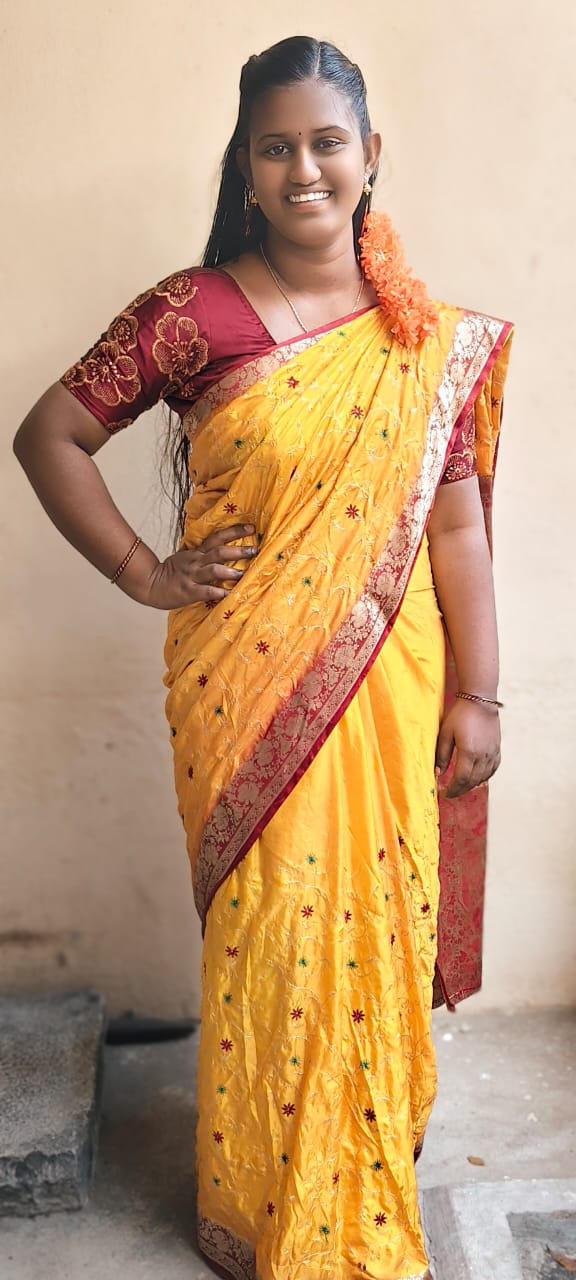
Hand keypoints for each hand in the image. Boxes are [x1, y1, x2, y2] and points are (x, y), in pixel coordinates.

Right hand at [133, 524, 257, 609]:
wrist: (150, 584)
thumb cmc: (171, 572)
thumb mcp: (185, 556)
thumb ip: (201, 551)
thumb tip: (219, 544)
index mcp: (197, 552)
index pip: (217, 537)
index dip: (234, 531)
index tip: (251, 527)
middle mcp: (196, 562)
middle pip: (219, 552)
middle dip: (238, 550)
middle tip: (255, 550)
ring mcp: (193, 576)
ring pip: (214, 570)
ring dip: (230, 572)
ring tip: (244, 574)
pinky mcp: (189, 592)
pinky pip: (206, 591)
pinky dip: (219, 592)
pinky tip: (230, 594)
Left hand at [435, 699, 500, 798]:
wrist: (480, 699)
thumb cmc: (460, 714)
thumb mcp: (445, 733)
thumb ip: (442, 755)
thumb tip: (438, 773)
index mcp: (469, 751)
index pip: (461, 779)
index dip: (452, 789)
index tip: (444, 794)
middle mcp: (483, 755)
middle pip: (472, 781)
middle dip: (460, 790)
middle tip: (450, 793)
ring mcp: (492, 752)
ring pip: (483, 777)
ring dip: (471, 785)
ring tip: (461, 787)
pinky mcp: (497, 749)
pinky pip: (492, 769)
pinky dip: (484, 777)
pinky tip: (477, 779)